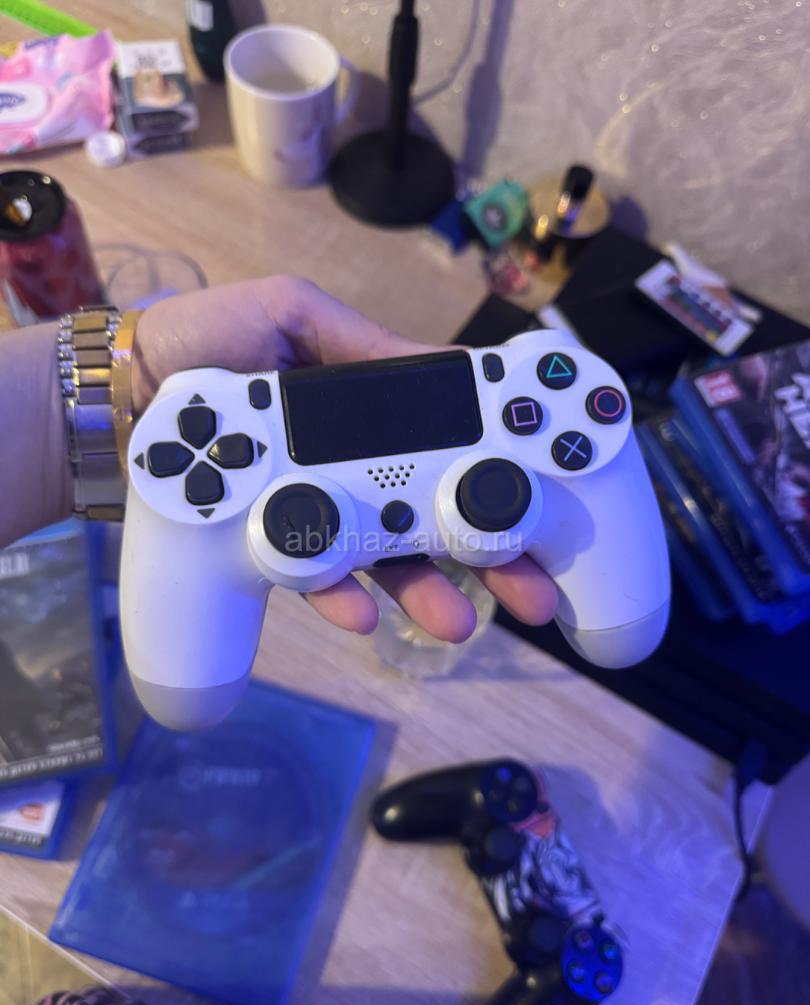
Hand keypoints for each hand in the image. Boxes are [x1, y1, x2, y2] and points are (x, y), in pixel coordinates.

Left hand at [133, 276, 557, 640]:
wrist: (114, 395)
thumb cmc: (201, 339)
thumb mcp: (288, 314)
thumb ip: (362, 343)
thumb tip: (450, 367)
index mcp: (367, 413)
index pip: (447, 447)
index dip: (498, 475)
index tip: (546, 504)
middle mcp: (349, 465)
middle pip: (431, 516)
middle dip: (486, 556)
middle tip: (532, 591)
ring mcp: (312, 506)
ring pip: (381, 558)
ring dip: (424, 590)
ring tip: (457, 620)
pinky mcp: (268, 543)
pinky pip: (311, 574)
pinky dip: (337, 594)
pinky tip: (361, 613)